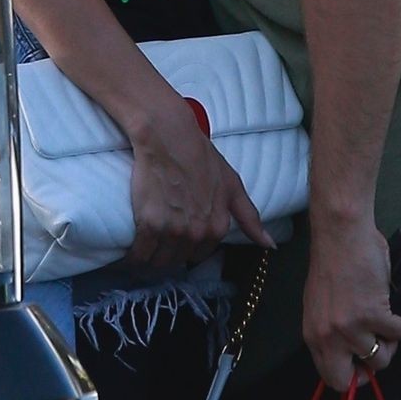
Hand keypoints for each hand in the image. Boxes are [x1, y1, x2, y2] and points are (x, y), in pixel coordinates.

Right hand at [126, 97, 275, 268]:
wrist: (168, 137)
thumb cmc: (199, 156)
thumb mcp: (232, 185)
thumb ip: (249, 217)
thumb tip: (270, 245)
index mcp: (217, 227)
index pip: (199, 256)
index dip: (187, 249)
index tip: (176, 242)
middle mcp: (197, 233)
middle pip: (177, 261)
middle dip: (168, 256)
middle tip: (157, 244)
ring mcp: (173, 231)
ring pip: (158, 262)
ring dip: (150, 261)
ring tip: (143, 251)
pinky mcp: (149, 225)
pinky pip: (139, 255)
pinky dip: (133, 258)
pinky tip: (130, 255)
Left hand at [302, 216, 400, 391]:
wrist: (342, 234)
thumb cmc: (333, 262)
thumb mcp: (322, 304)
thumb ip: (332, 329)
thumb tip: (352, 350)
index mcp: (313, 334)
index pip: (330, 376)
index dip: (351, 375)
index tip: (364, 363)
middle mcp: (329, 337)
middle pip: (349, 380)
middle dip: (370, 370)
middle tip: (380, 347)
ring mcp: (352, 328)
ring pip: (382, 357)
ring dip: (392, 340)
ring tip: (391, 320)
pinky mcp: (375, 314)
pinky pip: (400, 332)